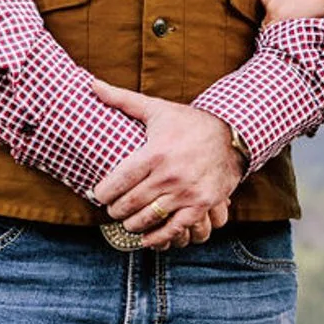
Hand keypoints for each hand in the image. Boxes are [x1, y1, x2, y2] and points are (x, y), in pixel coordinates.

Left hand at [89, 81, 245, 249]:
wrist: (231, 135)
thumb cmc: (188, 122)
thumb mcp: (157, 109)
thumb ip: (122, 100)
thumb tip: (92, 84)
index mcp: (155, 152)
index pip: (119, 181)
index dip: (103, 193)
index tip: (99, 195)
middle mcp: (170, 174)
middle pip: (130, 203)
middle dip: (115, 210)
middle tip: (112, 209)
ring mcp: (187, 191)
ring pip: (148, 218)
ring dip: (132, 224)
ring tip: (127, 220)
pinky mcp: (202, 204)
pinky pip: (174, 228)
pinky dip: (157, 237)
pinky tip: (146, 239)